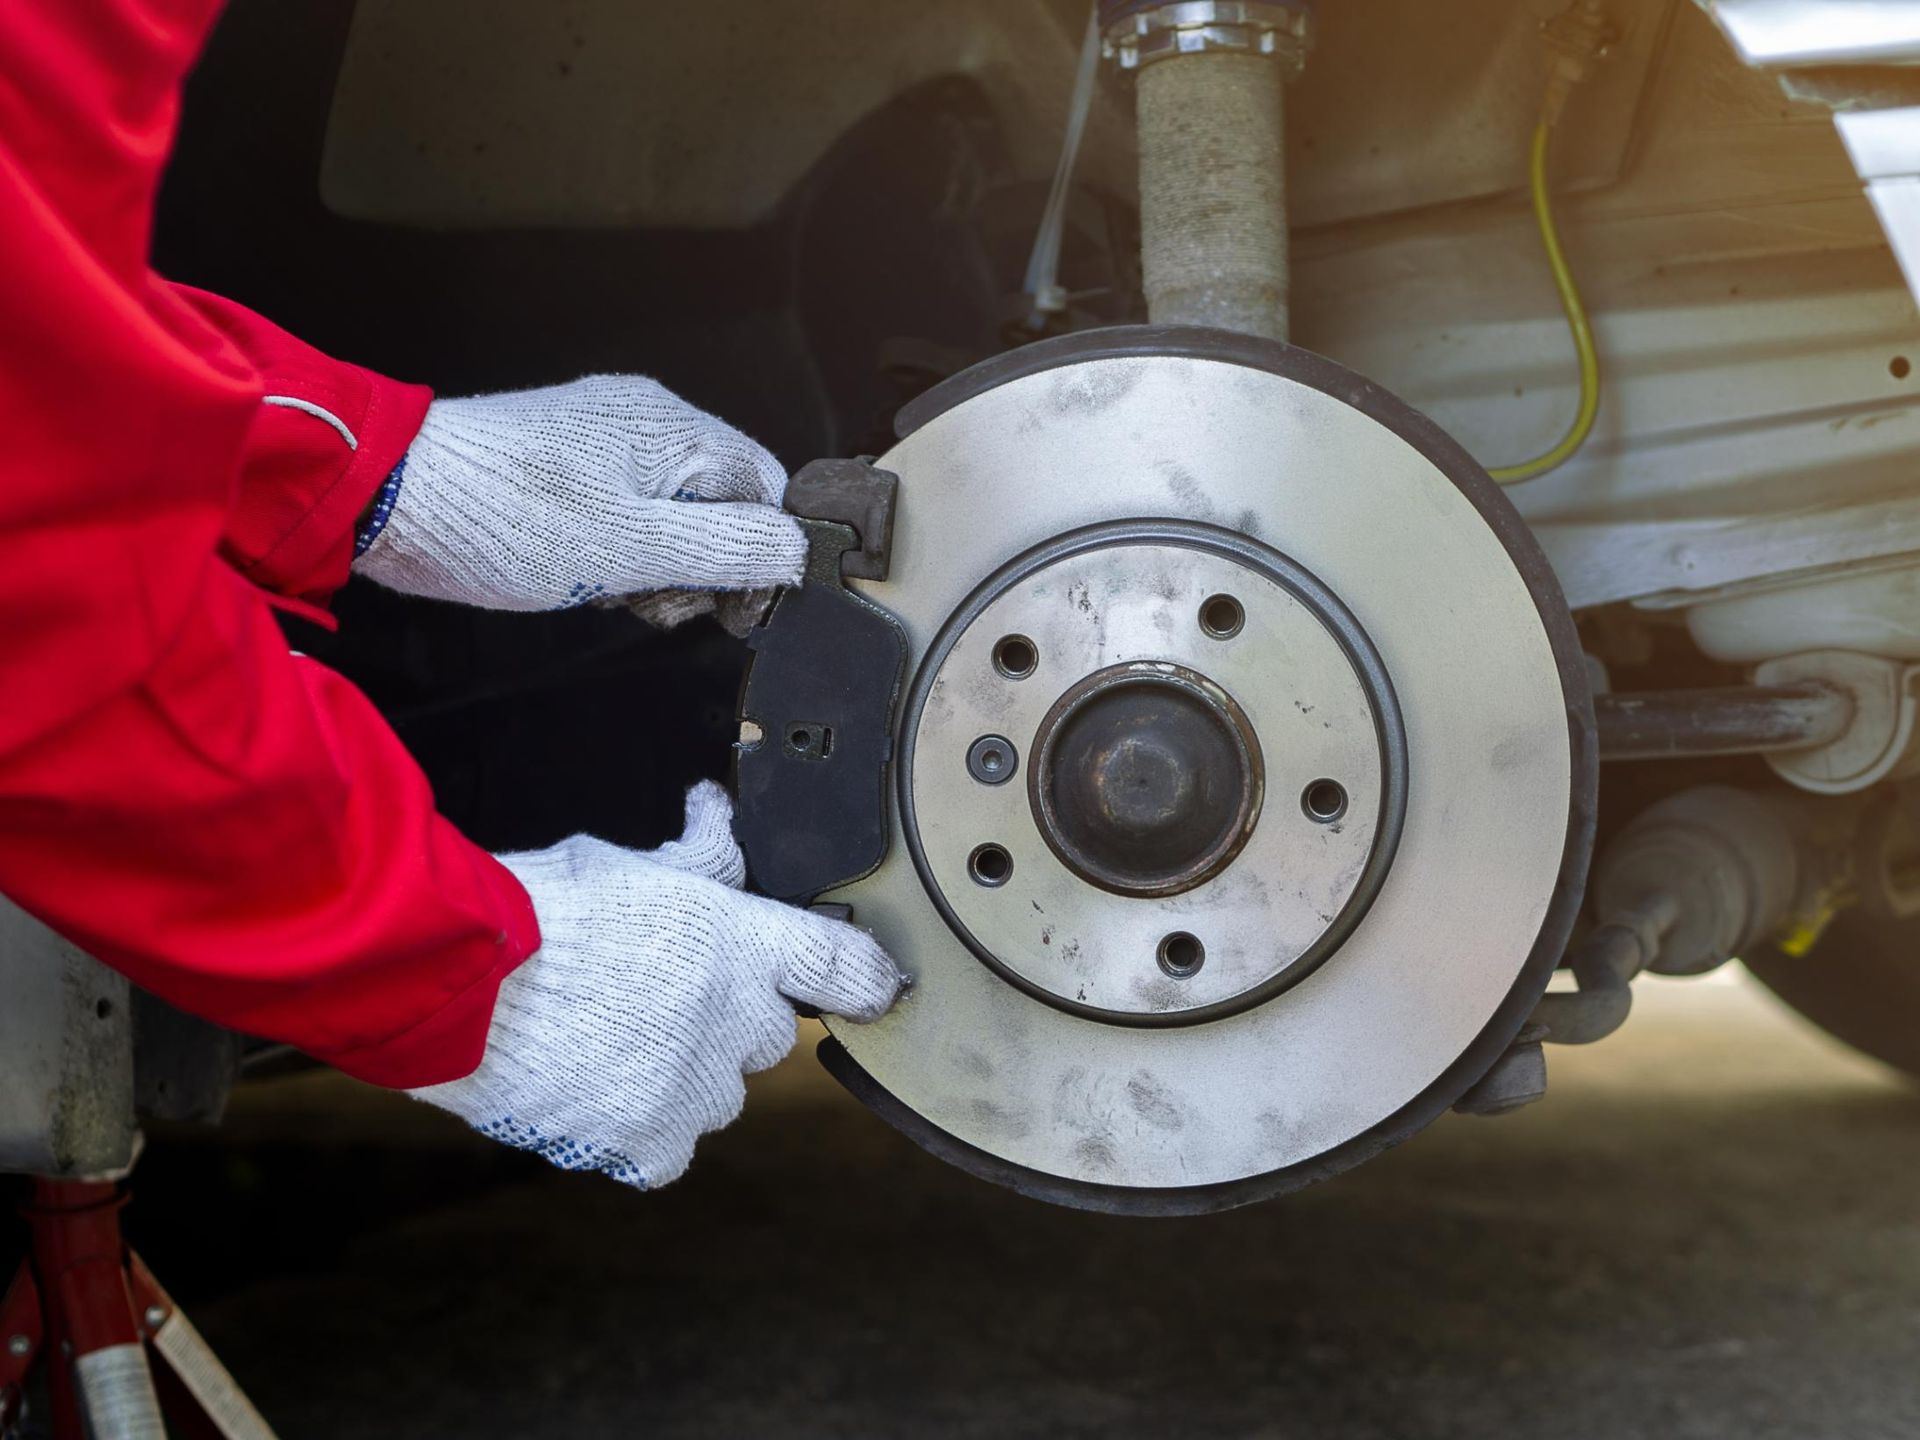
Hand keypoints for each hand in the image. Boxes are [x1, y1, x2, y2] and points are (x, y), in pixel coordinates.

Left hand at [353, 375, 806, 629]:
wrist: (384, 496)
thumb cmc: (503, 519)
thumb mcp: (633, 549)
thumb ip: (727, 548)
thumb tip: (799, 549)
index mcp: (672, 428)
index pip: (764, 487)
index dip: (758, 550)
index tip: (726, 602)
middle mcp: (644, 421)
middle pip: (720, 502)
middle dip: (699, 564)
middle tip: (649, 599)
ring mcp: (600, 440)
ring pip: (670, 514)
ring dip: (653, 566)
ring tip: (605, 588)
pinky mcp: (563, 465)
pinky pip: (623, 514)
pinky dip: (615, 553)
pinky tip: (579, 574)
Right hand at [413, 783, 905, 1187]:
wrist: (461, 984)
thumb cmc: (541, 912)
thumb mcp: (630, 863)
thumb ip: (697, 856)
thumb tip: (717, 813)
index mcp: (743, 942)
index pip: (843, 966)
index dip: (865, 978)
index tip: (873, 988)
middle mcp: (733, 1020)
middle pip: (767, 1034)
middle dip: (730, 1018)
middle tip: (665, 995)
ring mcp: (693, 1088)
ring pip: (718, 1093)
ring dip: (686, 1074)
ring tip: (614, 1039)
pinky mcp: (646, 1142)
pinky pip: (668, 1147)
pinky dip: (643, 1129)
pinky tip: (598, 1090)